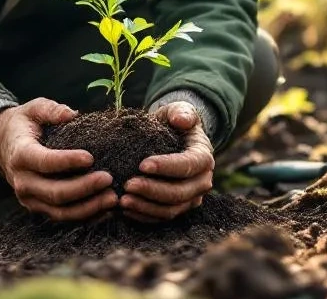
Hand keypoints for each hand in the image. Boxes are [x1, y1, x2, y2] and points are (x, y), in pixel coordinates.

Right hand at [0, 98, 116, 221]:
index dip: (68, 161)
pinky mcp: (38, 207)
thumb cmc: (24, 124)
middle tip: (108, 179)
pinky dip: (85, 216)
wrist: (3, 144)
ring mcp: (29, 198)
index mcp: (20, 155)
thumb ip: (51, 110)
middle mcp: (22, 181)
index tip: (91, 157)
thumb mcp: (34, 109)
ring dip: (88, 207)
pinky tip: (105, 210)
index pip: (45, 162)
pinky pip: (62, 217)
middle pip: (55, 193)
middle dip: (84, 188)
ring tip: (112, 198)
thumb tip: (71, 114)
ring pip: (60, 211)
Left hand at [121, 101, 213, 221]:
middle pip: (179, 193)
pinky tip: (125, 209)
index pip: (188, 165)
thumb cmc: (174, 122)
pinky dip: (144, 216)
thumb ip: (181, 112)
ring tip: (123, 200)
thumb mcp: (178, 110)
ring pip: (171, 210)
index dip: (166, 167)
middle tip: (127, 185)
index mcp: (204, 157)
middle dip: (152, 191)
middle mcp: (202, 181)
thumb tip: (181, 121)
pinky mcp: (179, 209)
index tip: (142, 165)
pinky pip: (162, 218)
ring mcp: (191, 198)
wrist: (174, 137)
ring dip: (146, 207)